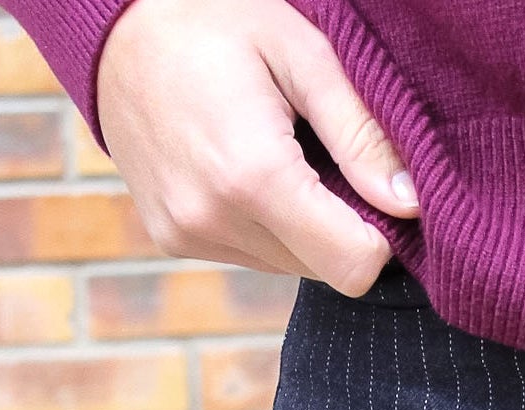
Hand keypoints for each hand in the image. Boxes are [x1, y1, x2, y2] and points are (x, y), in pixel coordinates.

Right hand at [96, 0, 418, 295]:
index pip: (353, 266)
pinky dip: (265, 225)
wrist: (114, 29)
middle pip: (324, 270)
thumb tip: (410, 204)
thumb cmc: (216, 22)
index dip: (379, 237)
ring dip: (302, 226)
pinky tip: (245, 170)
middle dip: (340, 226)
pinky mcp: (173, 241)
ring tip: (280, 155)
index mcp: (253, 176)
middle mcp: (215, 220)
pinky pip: (251, 256)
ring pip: (289, 266)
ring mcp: (188, 235)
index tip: (376, 190)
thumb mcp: (303, 54)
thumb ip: (360, 134)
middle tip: (326, 159)